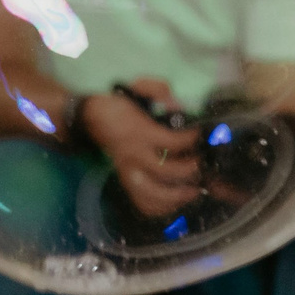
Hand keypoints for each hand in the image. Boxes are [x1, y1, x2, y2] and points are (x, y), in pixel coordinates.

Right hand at [79, 83, 200, 219]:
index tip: (199, 134)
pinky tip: (176, 200)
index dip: (191, 139)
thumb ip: (160, 91)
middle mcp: (134, 155)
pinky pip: (143, 203)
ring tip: (193, 190)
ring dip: (177, 196)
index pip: (171, 141)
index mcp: (139, 132)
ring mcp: (129, 171)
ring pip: (152, 194)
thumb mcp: (140, 87)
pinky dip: (161, 207)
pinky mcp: (126, 181)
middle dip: (189, 170)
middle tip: (200, 163)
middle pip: (165, 171)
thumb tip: (178, 107)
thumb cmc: (121, 105)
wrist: (93, 119)